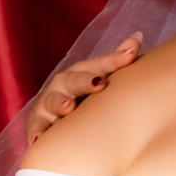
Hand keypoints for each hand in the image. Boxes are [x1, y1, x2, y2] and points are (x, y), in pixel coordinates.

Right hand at [27, 31, 142, 143]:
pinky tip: (39, 139)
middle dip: (86, 80)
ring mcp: (49, 103)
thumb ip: (117, 59)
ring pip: (54, 102)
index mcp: (81, 72)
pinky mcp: (38, 124)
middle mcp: (63, 84)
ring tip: (68, 107)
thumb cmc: (82, 93)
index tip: (130, 56)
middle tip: (99, 83)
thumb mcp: (97, 75)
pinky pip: (37, 128)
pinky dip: (37, 133)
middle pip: (75, 80)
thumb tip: (138, 36)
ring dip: (60, 103)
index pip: (100, 64)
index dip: (115, 60)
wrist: (49, 113)